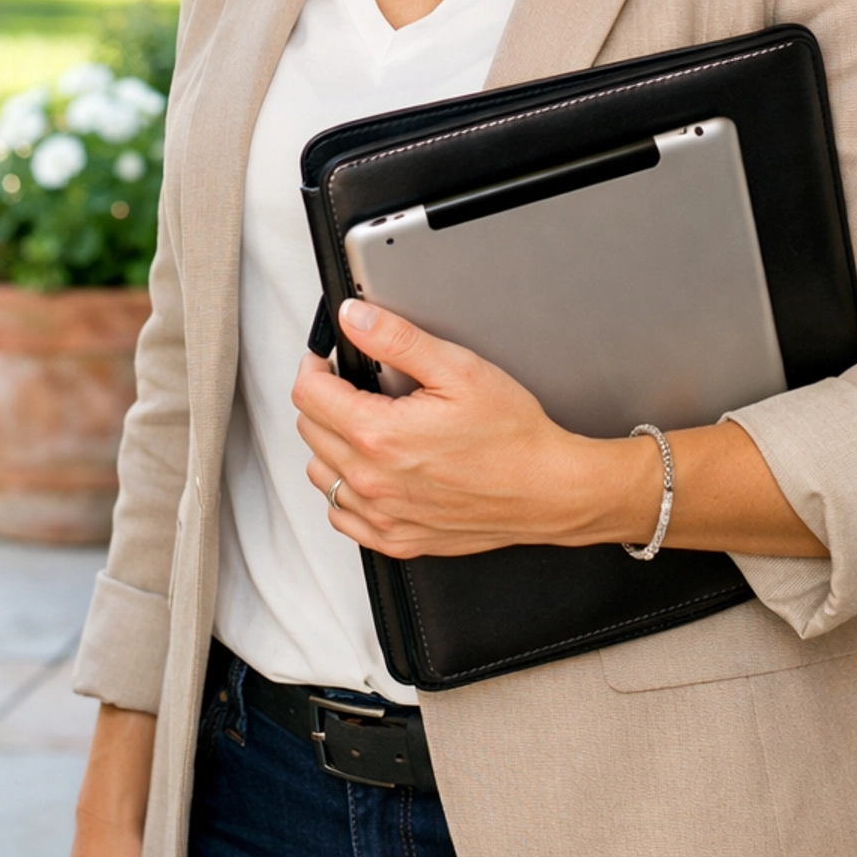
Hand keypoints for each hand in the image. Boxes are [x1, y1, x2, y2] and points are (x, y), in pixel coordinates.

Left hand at [293, 297, 630, 555]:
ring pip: (320, 474)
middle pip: (310, 431)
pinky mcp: (396, 539)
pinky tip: (372, 471)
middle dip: (324, 399)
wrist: (547, 490)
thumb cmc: (512, 435)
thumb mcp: (458, 369)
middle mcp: (372, 481)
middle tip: (354, 385)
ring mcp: (382, 516)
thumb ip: (396, 339)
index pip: (308, 394)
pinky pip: (342, 516)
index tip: (328, 359)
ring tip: (364, 426)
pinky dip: (345, 491)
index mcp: (379, 435)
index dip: (314, 366)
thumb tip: (354, 317)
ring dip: (330, 445)